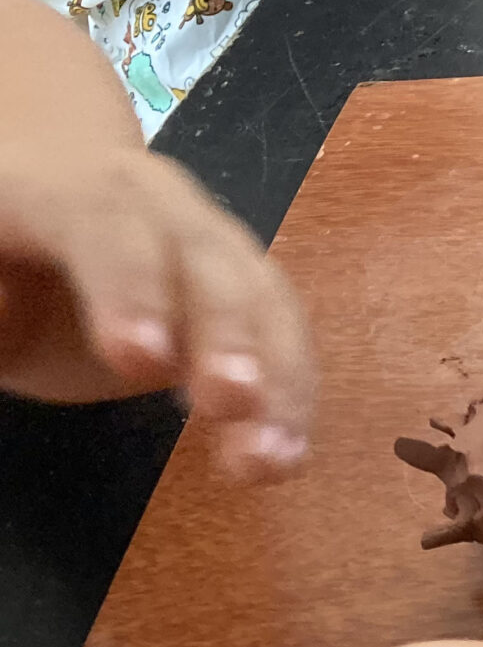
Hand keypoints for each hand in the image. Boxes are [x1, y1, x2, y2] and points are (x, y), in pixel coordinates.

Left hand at [0, 141, 312, 477]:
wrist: (48, 199)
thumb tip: (8, 311)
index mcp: (69, 188)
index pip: (105, 223)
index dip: (130, 287)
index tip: (140, 362)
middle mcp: (157, 204)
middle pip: (206, 257)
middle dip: (227, 330)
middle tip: (233, 403)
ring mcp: (211, 243)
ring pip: (262, 296)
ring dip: (277, 376)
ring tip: (272, 458)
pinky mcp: (244, 290)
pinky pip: (280, 332)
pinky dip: (290, 394)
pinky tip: (286, 454)